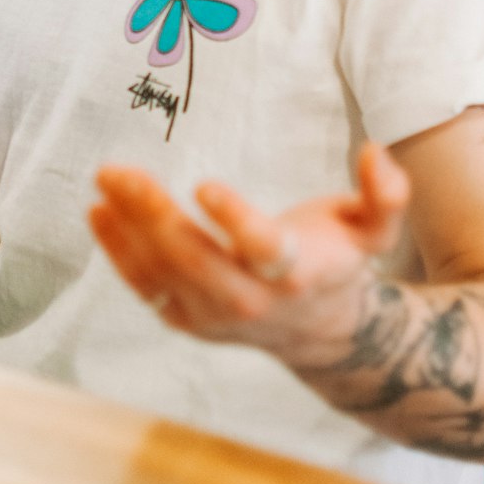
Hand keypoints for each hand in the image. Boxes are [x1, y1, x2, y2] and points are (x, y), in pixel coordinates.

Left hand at [89, 142, 409, 355]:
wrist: (319, 331)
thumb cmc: (338, 259)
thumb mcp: (373, 228)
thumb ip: (385, 194)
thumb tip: (375, 152)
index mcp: (297, 272)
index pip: (262, 251)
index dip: (234, 221)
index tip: (203, 185)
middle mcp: (251, 301)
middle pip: (197, 263)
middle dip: (153, 217)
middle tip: (117, 171)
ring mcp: (213, 316)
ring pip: (164, 275)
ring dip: (127, 227)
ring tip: (104, 179)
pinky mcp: (186, 319)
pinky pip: (146, 288)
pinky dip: (118, 252)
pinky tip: (98, 211)